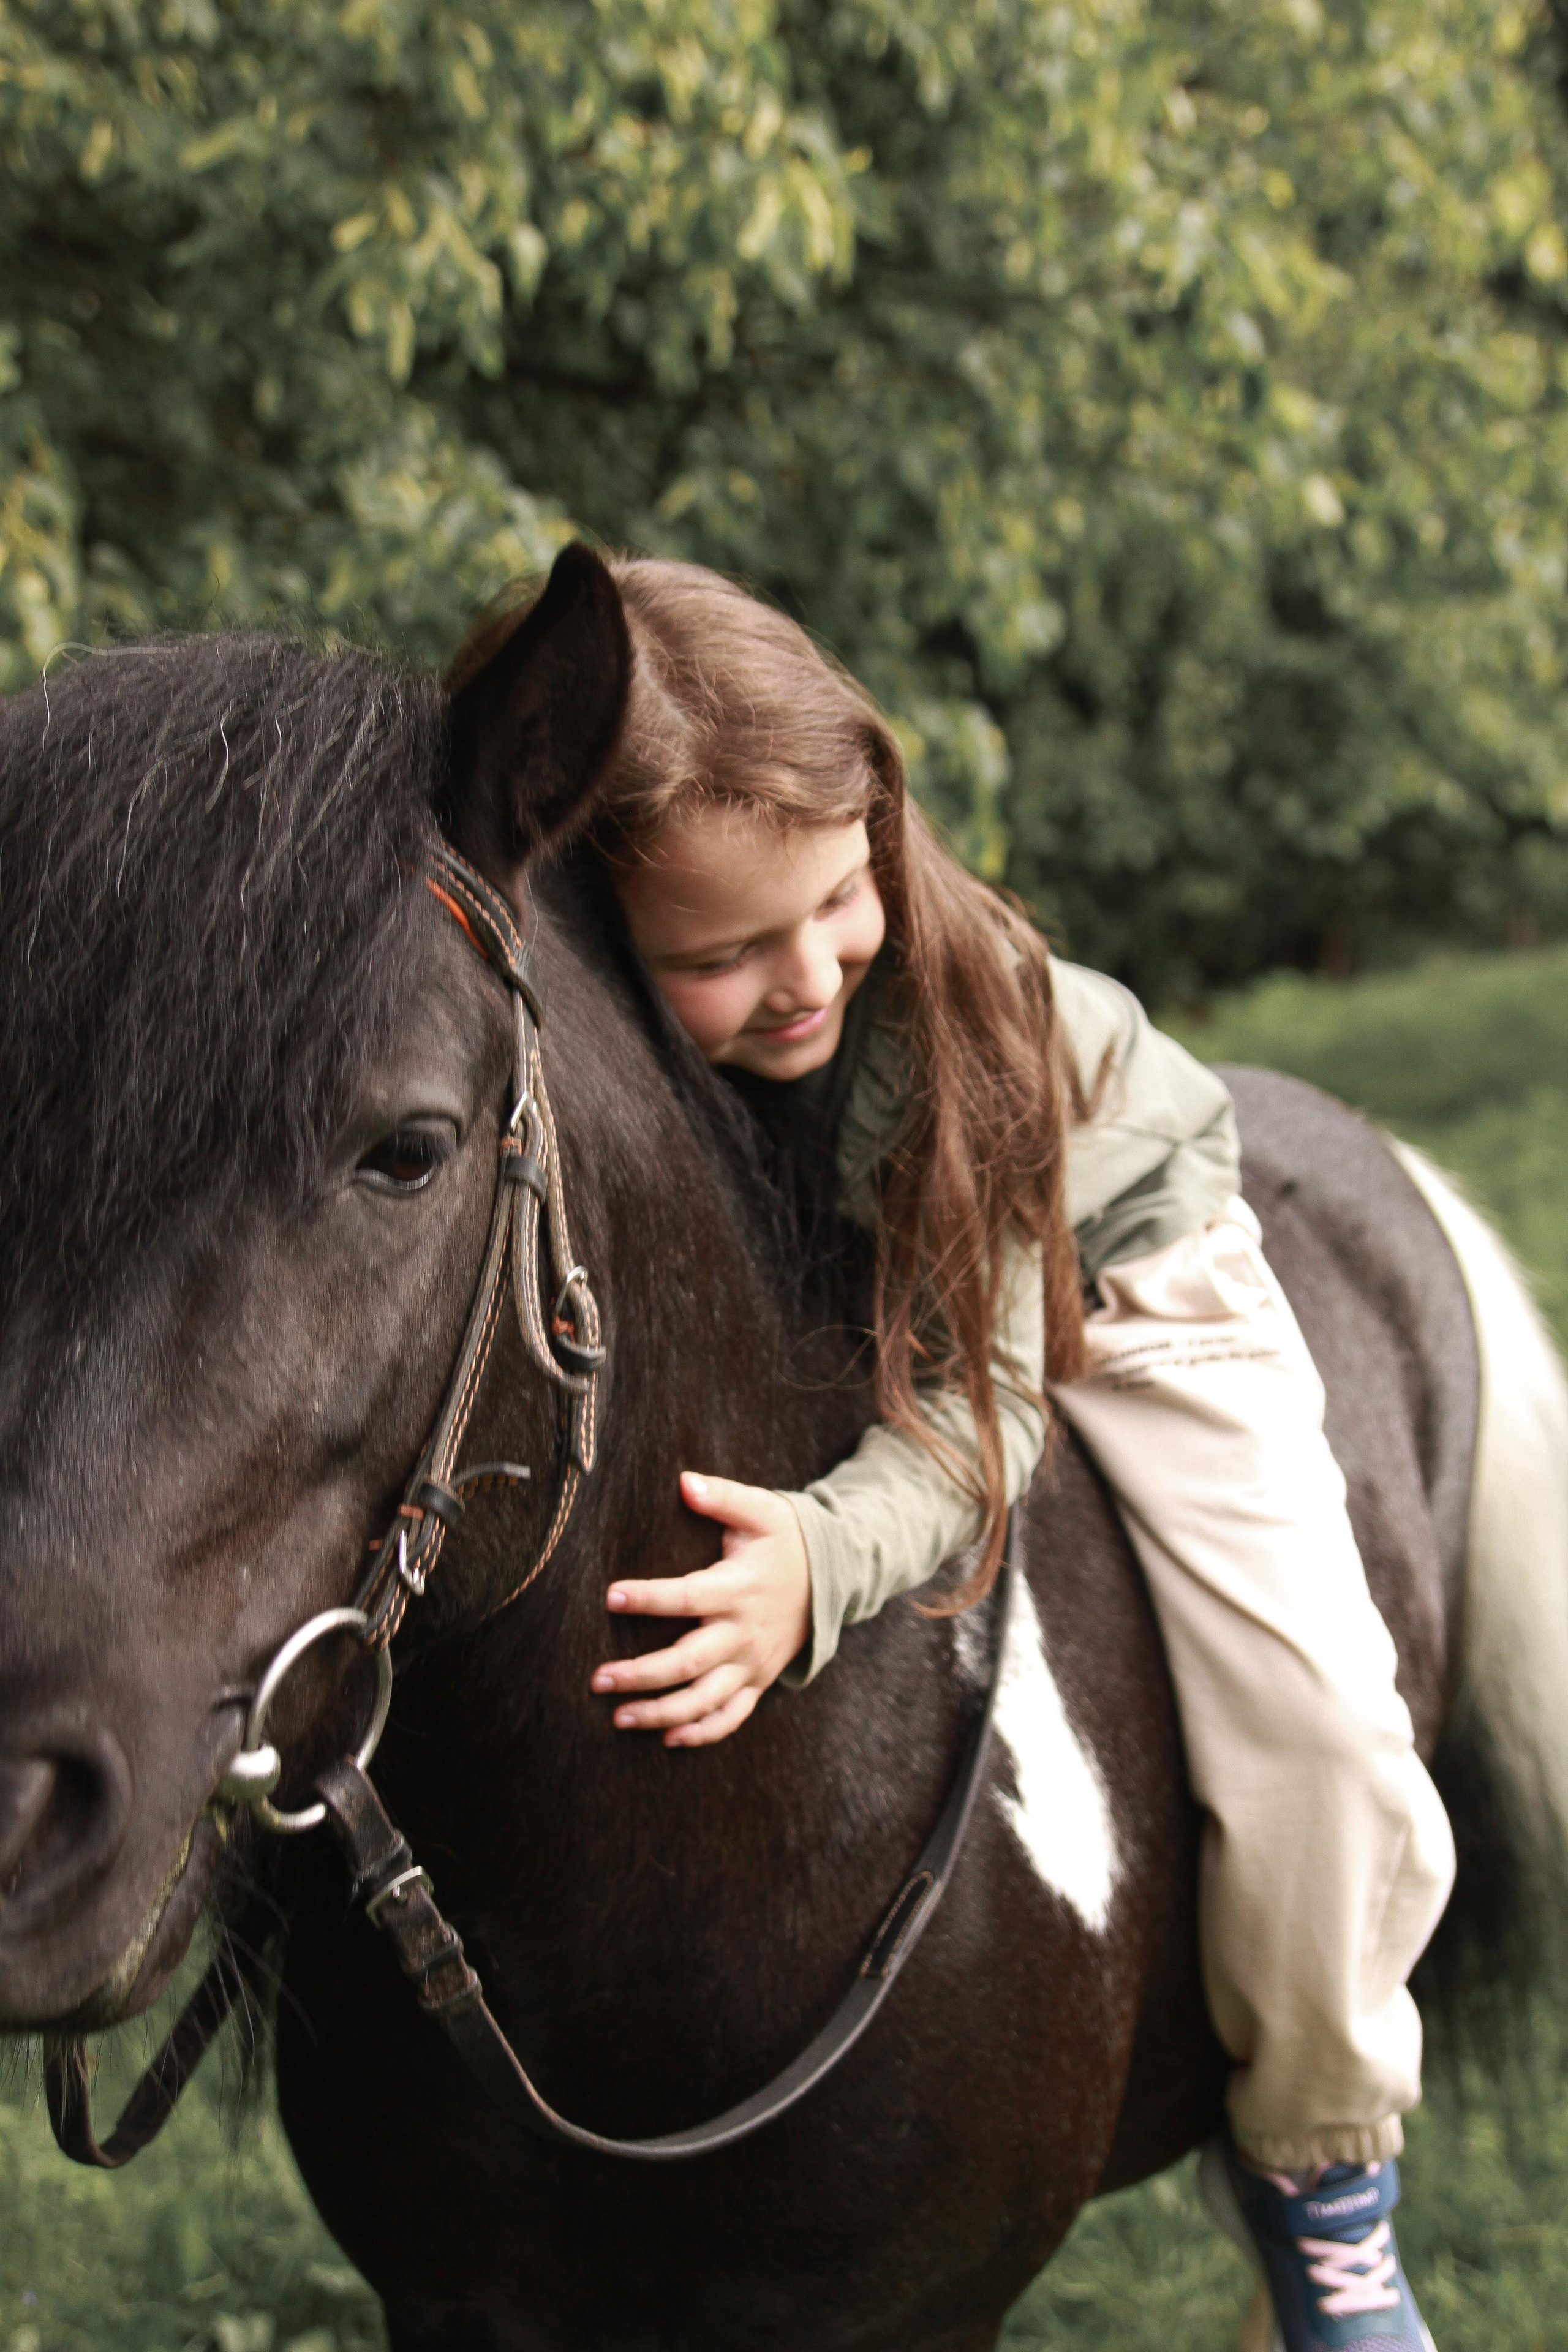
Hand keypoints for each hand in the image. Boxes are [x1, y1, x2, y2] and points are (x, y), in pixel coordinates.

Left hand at [590, 1472, 810, 1746]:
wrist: (835, 1578)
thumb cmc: (786, 1541)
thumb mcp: (761, 1510)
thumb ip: (723, 1496)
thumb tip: (684, 1481)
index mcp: (739, 1589)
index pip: (688, 1597)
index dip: (650, 1597)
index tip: (611, 1596)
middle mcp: (743, 1633)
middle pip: (688, 1663)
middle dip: (642, 1675)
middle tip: (599, 1679)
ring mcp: (752, 1663)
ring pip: (705, 1700)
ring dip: (661, 1714)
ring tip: (618, 1718)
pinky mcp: (758, 1681)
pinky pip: (731, 1716)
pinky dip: (702, 1733)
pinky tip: (667, 1739)